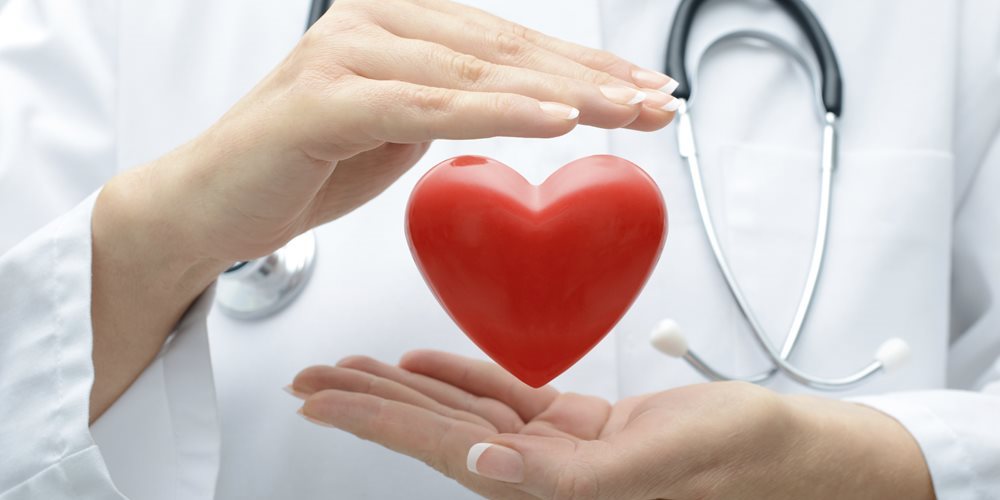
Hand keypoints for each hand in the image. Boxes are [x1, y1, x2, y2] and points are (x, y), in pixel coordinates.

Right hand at [89, 0, 678, 419]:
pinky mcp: (322, 100)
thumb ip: (450, 102)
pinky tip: (554, 119)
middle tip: (657, 102)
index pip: (507, 41)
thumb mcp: (396, 127)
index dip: (583, 64)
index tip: (644, 89)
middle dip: (590, 77)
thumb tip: (522, 100)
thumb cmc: (303, 164)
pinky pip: (426, 108)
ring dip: (561, 92)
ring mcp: (345, 53)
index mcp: (395, 20)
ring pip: (474, 74)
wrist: (210, 203)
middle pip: (504, 49)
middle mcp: (372, 20)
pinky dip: (495, 114)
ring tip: (627, 111)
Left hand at [291, 351, 934, 499]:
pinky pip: (507, 397)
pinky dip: (463, 375)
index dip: (378, 423)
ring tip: (351, 369)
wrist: (791, 449)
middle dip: (369, 403)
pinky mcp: (579, 427)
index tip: (323, 399)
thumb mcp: (662, 462)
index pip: (445, 450)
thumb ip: (572, 478)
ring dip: (405, 387)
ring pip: (463, 411)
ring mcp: (558, 449)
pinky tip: (426, 362)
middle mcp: (543, 473)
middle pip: (437, 431)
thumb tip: (485, 470)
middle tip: (311, 379)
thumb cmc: (745, 458)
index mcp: (554, 488)